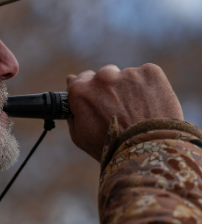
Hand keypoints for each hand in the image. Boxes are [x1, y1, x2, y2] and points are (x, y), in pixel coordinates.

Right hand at [65, 63, 182, 161]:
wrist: (149, 151)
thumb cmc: (111, 147)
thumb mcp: (80, 134)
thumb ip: (72, 107)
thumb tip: (70, 80)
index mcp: (80, 90)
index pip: (80, 79)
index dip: (91, 92)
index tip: (99, 101)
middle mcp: (102, 77)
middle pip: (105, 75)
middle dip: (111, 88)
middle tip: (121, 109)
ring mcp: (127, 73)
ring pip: (128, 76)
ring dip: (131, 88)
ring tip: (140, 111)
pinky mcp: (150, 72)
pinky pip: (148, 75)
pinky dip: (150, 86)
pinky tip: (152, 104)